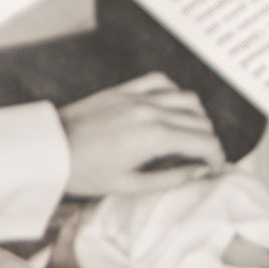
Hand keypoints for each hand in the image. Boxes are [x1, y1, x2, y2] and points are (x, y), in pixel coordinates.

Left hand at [56, 73, 222, 196]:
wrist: (51, 150)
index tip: (217, 168)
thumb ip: (171, 178)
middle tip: (206, 157)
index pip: (204, 142)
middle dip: (209, 140)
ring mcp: (138, 96)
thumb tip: (200, 171)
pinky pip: (162, 82)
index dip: (217, 157)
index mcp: (156, 137)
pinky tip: (172, 107)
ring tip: (192, 134)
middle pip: (200, 121)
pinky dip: (174, 93)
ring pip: (188, 98)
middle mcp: (152, 111)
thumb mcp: (130, 185)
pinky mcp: (124, 89)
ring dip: (197, 117)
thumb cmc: (86, 173)